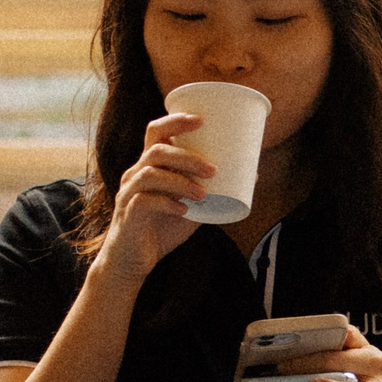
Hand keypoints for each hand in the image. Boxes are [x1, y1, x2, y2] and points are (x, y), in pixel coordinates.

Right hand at [92, 112, 210, 287]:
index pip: (156, 132)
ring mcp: (129, 193)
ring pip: (149, 174)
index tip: (201, 120)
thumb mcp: (193, 205)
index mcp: (150, 166)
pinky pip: (144, 201)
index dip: (175, 122)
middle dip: (187, 156)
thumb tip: (254, 174)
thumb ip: (215, 190)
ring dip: (180, 181)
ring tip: (203, 193)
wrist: (133, 260)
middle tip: (213, 169)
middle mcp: (136, 174)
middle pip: (156, 150)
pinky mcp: (128, 214)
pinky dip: (167, 203)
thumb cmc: (163, 227)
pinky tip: (184, 211)